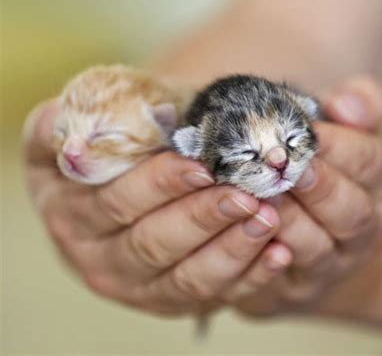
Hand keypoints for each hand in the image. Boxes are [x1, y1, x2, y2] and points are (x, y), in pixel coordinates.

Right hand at [23, 101, 283, 314]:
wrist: (129, 180)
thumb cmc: (118, 143)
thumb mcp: (90, 122)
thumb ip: (83, 118)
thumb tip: (75, 123)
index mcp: (69, 207)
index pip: (115, 201)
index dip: (157, 185)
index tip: (200, 167)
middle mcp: (95, 255)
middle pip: (151, 243)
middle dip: (202, 218)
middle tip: (247, 195)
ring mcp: (134, 284)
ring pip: (183, 277)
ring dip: (230, 250)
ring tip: (268, 219)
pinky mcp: (168, 298)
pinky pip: (209, 294)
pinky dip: (247, 276)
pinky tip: (278, 252)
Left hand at [220, 76, 381, 316]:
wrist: (328, 237)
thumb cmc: (333, 170)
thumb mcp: (352, 133)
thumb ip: (359, 106)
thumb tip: (346, 103)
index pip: (372, 162)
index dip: (340, 145)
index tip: (306, 129)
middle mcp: (366, 229)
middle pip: (350, 211)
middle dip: (317, 186)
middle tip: (282, 164)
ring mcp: (333, 264)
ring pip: (314, 247)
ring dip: (284, 219)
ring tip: (255, 193)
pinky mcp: (298, 287)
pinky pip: (280, 278)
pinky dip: (261, 257)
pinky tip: (241, 231)